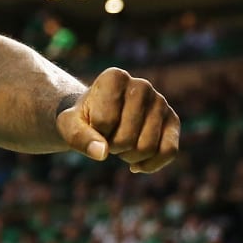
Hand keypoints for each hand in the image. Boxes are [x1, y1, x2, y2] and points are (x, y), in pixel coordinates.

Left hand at [57, 67, 179, 173]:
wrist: (99, 117)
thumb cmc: (84, 118)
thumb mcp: (69, 125)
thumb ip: (79, 137)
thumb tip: (102, 153)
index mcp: (115, 77)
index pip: (104, 121)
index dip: (94, 133)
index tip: (92, 124)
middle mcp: (142, 84)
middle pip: (126, 138)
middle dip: (112, 147)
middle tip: (107, 136)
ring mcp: (160, 101)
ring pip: (147, 148)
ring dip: (128, 156)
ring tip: (120, 142)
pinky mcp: (173, 120)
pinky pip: (169, 152)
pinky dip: (151, 165)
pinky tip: (136, 165)